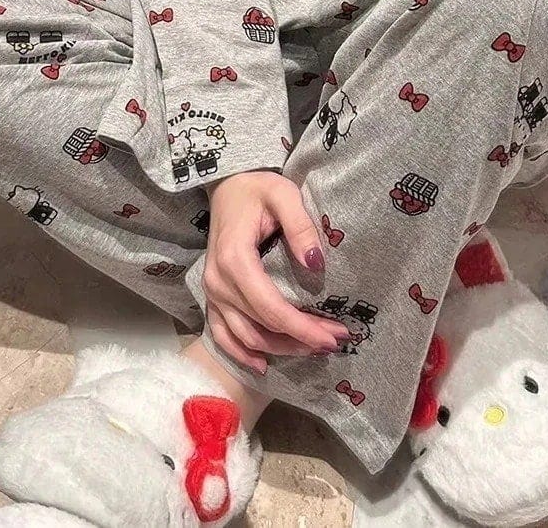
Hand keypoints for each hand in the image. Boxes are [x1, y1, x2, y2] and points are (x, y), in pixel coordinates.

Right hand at [203, 170, 349, 372]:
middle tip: (336, 341)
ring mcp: (212, 291)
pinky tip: (263, 364)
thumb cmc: (257, 188)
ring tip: (312, 349)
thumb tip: (317, 265)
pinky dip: (240, 352)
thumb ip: (301, 226)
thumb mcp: (284, 194)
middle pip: (262, 326)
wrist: (227, 184)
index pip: (271, 308)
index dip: (304, 328)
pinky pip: (221, 333)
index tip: (336, 335)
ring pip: (245, 336)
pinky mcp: (212, 295)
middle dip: (301, 339)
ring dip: (279, 349)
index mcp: (235, 259)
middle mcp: (218, 281)